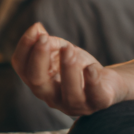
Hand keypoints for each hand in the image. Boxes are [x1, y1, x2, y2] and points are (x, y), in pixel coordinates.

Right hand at [11, 22, 127, 115]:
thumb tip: (36, 29)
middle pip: (37, 82)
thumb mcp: (64, 52)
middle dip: (39, 59)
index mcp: (40, 83)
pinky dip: (92, 80)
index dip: (25, 48)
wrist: (110, 83)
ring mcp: (76, 104)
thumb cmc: (81, 67)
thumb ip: (50, 43)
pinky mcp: (98, 103)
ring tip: (70, 48)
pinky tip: (91, 67)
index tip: (35, 29)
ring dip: (68, 68)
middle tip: (45, 38)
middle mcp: (53, 97)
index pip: (22, 69)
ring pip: (69, 91)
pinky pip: (95, 95)